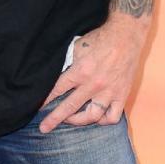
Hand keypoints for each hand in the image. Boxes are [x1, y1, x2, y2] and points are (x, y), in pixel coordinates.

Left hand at [37, 14, 150, 131]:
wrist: (126, 35)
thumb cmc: (101, 38)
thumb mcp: (77, 47)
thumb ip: (68, 64)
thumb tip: (57, 75)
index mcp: (80, 72)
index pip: (57, 90)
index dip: (45, 100)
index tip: (38, 108)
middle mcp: (93, 85)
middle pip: (69, 108)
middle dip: (54, 119)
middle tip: (44, 128)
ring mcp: (109, 92)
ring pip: (92, 116)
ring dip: (79, 121)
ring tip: (71, 120)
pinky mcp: (122, 94)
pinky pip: (113, 116)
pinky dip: (104, 120)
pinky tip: (97, 117)